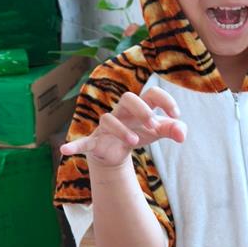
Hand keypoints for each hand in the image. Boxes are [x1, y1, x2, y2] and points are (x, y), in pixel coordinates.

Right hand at [60, 87, 186, 168]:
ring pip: (109, 119)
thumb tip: (182, 134)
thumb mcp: (158, 132)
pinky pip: (83, 141)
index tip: (176, 116)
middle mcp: (122, 112)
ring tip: (136, 142)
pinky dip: (74, 145)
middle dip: (142, 109)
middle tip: (154, 126)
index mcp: (140, 107)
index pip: (152, 94)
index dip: (166, 101)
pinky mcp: (95, 141)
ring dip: (122, 131)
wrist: (116, 153)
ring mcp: (107, 126)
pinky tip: (65, 150)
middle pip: (129, 98)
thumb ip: (174, 130)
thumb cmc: (139, 133)